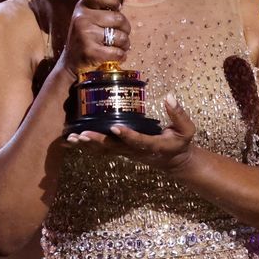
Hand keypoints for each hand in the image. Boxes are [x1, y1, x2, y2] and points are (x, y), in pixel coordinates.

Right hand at [56, 0, 130, 78]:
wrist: (71, 63)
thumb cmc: (86, 38)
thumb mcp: (88, 19)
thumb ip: (102, 10)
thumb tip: (122, 4)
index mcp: (82, 7)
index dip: (113, 0)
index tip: (116, 9)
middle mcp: (82, 18)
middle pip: (118, 18)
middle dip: (125, 28)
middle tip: (121, 34)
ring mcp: (85, 34)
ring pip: (120, 37)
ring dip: (125, 44)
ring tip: (119, 46)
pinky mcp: (90, 51)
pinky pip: (117, 52)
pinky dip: (121, 55)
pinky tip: (117, 56)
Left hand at [66, 93, 196, 172]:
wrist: (174, 161)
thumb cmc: (180, 142)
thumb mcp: (187, 130)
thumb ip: (179, 114)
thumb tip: (170, 97)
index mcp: (154, 146)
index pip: (139, 141)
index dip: (128, 136)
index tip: (116, 127)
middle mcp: (137, 151)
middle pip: (115, 148)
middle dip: (98, 141)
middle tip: (82, 135)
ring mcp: (127, 153)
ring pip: (104, 150)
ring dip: (88, 144)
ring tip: (71, 138)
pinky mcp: (121, 150)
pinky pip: (102, 149)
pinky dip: (86, 145)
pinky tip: (72, 140)